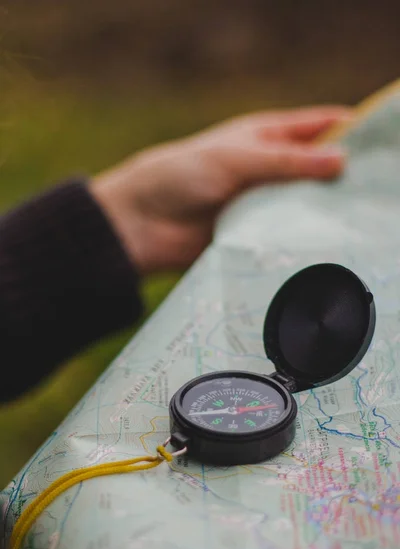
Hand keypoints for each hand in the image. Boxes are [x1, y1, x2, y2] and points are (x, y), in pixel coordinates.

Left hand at [90, 105, 351, 274]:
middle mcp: (269, 169)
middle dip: (341, 179)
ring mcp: (262, 203)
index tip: (377, 148)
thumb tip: (340, 161)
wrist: (141, 223)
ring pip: (304, 206)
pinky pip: (284, 236)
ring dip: (322, 213)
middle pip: (317, 170)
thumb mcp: (236, 158)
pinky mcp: (253, 234)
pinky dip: (299, 240)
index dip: (349, 131)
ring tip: (352, 223)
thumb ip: (285, 162)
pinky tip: (319, 247)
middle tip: (369, 195)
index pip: (318, 127)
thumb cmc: (180, 176)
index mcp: (266, 137)